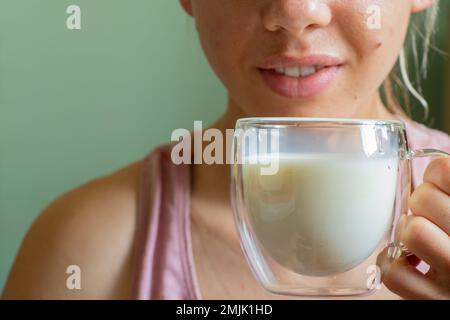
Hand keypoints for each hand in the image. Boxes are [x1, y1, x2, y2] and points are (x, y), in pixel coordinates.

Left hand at [380, 157, 449, 299]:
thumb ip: (449, 193)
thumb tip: (434, 170)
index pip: (443, 171)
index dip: (435, 175)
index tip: (440, 187)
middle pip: (422, 198)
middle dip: (419, 202)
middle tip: (429, 214)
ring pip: (412, 231)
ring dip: (406, 231)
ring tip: (420, 237)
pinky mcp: (432, 301)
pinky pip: (394, 274)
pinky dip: (392, 264)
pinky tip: (409, 261)